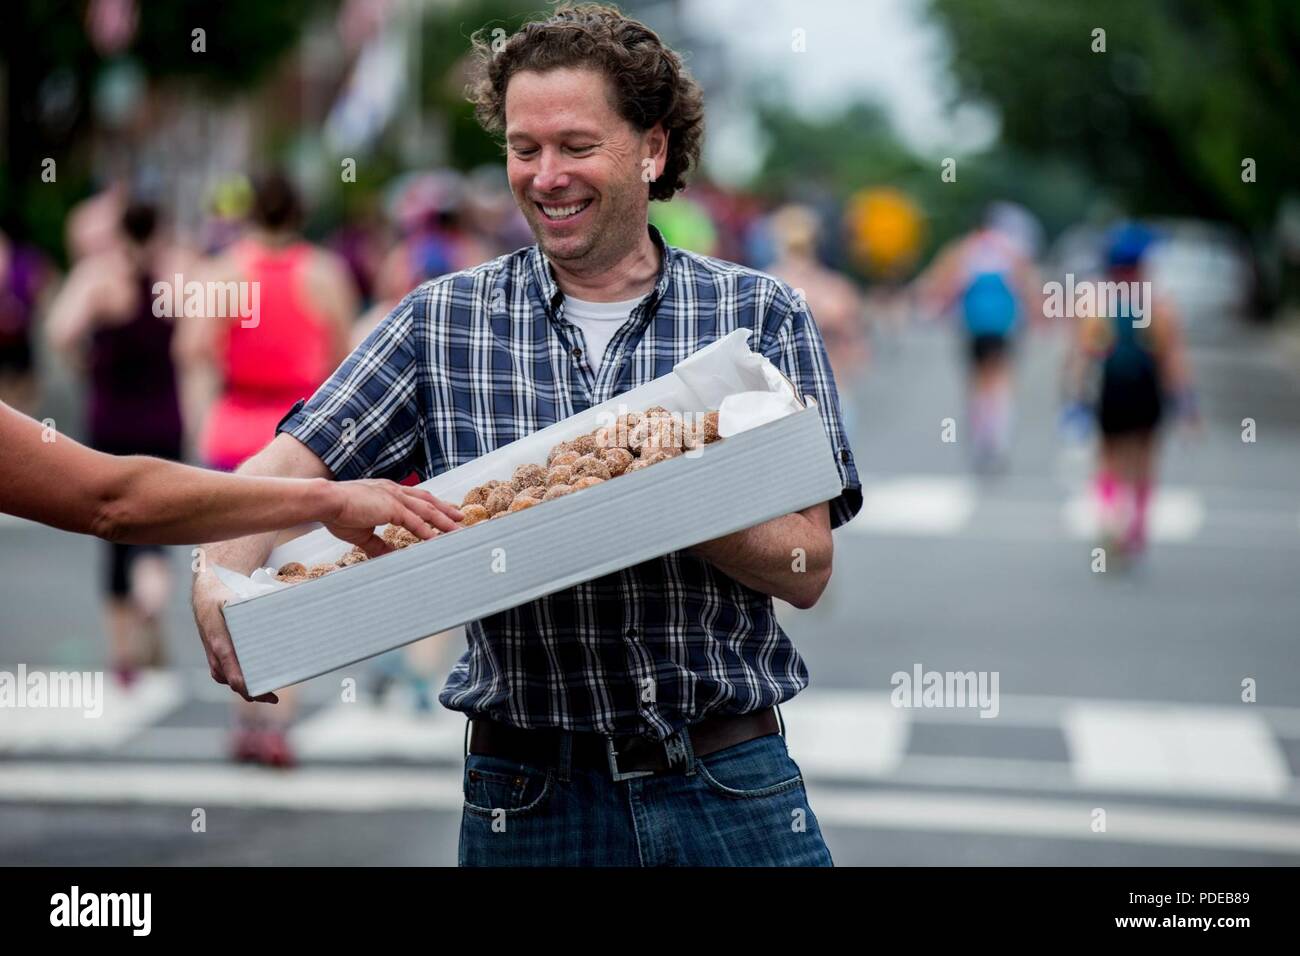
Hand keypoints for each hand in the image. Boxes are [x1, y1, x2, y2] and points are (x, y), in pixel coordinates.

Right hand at [192, 574, 277, 703]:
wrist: (206, 595)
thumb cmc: (227, 596)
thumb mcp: (241, 599)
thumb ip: (265, 604)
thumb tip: (294, 602)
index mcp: (221, 642)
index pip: (234, 674)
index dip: (248, 688)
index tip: (265, 692)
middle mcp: (216, 654)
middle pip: (233, 681)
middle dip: (253, 692)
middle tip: (274, 697)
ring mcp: (214, 657)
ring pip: (229, 680)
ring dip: (246, 689)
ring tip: (269, 695)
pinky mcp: (216, 657)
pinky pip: (226, 674)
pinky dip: (239, 681)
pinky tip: (255, 685)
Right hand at [322, 479, 463, 556]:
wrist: (325, 501)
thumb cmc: (338, 513)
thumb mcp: (362, 533)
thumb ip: (378, 545)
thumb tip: (389, 556)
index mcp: (387, 492)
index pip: (416, 498)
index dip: (431, 506)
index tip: (444, 513)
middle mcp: (394, 491)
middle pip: (427, 500)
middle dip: (445, 510)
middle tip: (460, 518)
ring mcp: (394, 497)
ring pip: (427, 510)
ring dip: (444, 520)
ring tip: (458, 530)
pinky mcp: (392, 507)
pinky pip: (415, 521)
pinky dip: (428, 531)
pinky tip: (437, 539)